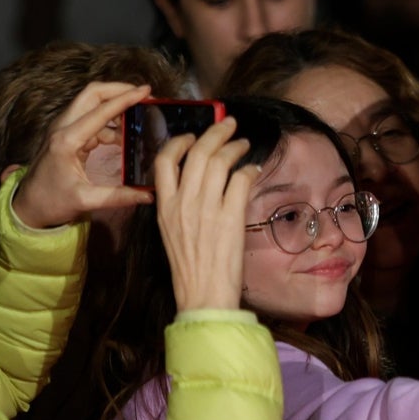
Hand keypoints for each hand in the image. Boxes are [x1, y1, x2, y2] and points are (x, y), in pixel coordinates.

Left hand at [13, 82, 154, 227]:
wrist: (29, 205)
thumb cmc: (52, 202)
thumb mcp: (86, 200)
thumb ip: (119, 196)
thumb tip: (148, 194)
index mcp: (66, 140)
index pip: (100, 111)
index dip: (125, 99)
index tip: (146, 91)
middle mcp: (63, 128)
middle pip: (92, 94)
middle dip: (119, 90)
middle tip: (143, 95)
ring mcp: (64, 129)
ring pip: (91, 103)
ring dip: (114, 103)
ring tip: (139, 113)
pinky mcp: (67, 134)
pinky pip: (91, 118)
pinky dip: (110, 120)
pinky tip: (124, 134)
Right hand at [154, 117, 256, 311]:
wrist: (203, 295)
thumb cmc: (190, 269)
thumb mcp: (172, 233)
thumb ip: (179, 207)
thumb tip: (195, 185)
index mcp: (164, 207)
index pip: (164, 161)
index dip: (178, 141)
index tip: (192, 136)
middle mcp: (183, 203)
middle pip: (197, 152)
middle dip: (215, 132)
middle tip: (228, 124)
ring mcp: (207, 208)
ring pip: (220, 161)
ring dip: (235, 146)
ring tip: (244, 143)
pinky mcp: (230, 217)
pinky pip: (241, 180)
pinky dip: (249, 170)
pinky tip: (254, 170)